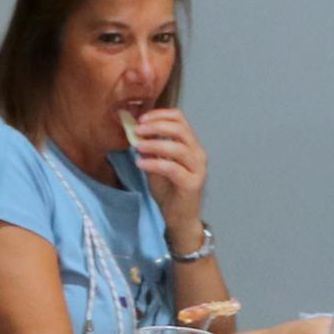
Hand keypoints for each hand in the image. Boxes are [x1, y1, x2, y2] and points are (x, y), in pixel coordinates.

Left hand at [127, 105, 208, 224]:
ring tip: (137, 145)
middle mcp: (198, 154)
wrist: (179, 218)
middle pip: (180, 129)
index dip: (160, 115)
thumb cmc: (169, 191)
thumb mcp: (157, 164)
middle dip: (156, 126)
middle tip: (137, 129)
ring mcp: (198, 169)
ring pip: (178, 147)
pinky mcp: (192, 184)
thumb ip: (151, 148)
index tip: (141, 118)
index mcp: (191, 145)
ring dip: (154, 143)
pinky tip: (140, 163)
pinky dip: (154, 163)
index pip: (180, 119)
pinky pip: (172, 168)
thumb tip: (136, 131)